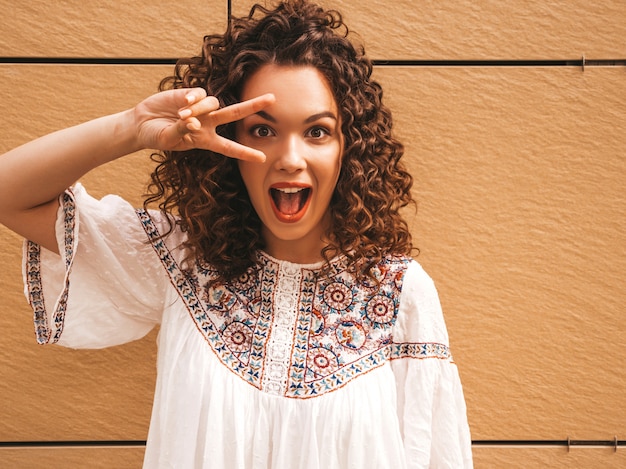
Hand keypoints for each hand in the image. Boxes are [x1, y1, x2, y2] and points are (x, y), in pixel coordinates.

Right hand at [134, 88, 274, 161]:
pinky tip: (183, 103)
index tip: (262, 158)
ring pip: (214, 103)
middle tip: (273, 99)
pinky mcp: (190, 94)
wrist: (141, 123)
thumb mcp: (169, 139)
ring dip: (201, 109)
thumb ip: (182, 131)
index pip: (230, 147)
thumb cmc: (157, 136)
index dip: (245, 153)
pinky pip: (200, 94)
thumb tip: (192, 121)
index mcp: (206, 140)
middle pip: (235, 113)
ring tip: (182, 115)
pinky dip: (194, 98)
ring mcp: (201, 108)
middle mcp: (208, 123)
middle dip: (253, 106)